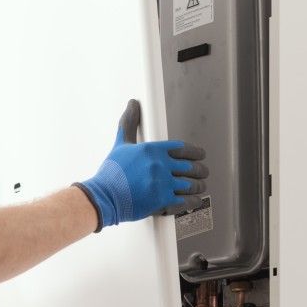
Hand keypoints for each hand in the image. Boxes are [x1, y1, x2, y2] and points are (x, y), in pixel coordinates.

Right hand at [74, 99, 206, 231]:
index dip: (196, 152)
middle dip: (200, 170)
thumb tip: (132, 105)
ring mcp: (162, 184)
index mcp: (152, 150)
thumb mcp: (121, 145)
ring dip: (199, 186)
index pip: (183, 148)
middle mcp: (160, 165)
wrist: (103, 197)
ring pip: (192, 184)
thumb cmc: (111, 174)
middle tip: (203, 172)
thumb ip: (129, 124)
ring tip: (200, 187)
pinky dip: (193, 201)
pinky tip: (194, 199)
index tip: (200, 155)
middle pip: (191, 167)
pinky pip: (186, 201)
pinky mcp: (162, 201)